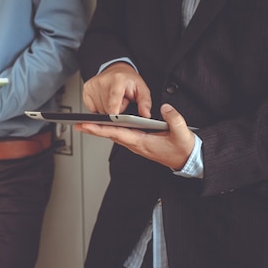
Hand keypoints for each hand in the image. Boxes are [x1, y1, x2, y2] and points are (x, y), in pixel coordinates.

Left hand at [74, 103, 195, 169]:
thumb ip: (174, 119)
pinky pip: (121, 136)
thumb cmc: (184, 149)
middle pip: (111, 135)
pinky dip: (111, 130)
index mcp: (143, 143)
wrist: (189, 160)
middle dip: (94, 129)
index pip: (117, 134)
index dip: (101, 129)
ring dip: (100, 130)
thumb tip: (164, 108)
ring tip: (86, 124)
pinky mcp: (140, 143)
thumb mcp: (183, 133)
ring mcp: (137, 144)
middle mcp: (136, 144)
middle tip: (78, 124)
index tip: (87, 125)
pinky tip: (105, 126)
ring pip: (114, 136)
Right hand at [83, 62, 151, 116]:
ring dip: (107, 109)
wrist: (116, 70)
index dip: (114, 114)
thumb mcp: (141, 89)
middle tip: (120, 101)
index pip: (113, 102)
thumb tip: (146, 115)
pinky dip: (99, 107)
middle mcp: (102, 82)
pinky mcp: (86, 89)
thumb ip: (145, 103)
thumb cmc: (128, 81)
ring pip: (99, 110)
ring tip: (113, 100)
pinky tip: (104, 100)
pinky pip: (91, 108)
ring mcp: (92, 86)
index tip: (116, 120)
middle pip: (106, 109)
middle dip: (115, 111)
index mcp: (117, 80)